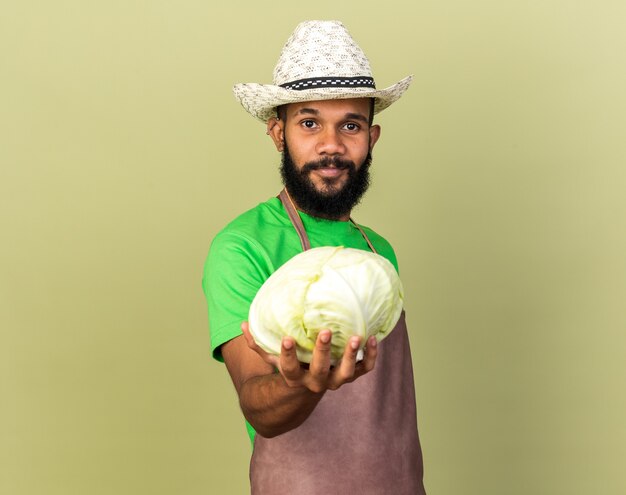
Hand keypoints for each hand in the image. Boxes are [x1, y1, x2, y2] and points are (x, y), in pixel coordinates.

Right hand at [241, 322, 377, 393]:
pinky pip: (364, 369)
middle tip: (326, 332)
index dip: (287, 355)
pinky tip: (373, 338)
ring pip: (346, 374)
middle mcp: (316, 382)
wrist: (307, 389)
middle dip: (324, 352)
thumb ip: (258, 343)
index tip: (286, 339)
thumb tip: (243, 324)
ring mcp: (335, 380)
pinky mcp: (350, 375)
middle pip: (320, 371)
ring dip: (352, 356)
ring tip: (357, 337)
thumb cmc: (288, 367)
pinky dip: (371, 356)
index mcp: (295, 378)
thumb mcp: (271, 358)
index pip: (288, 369)